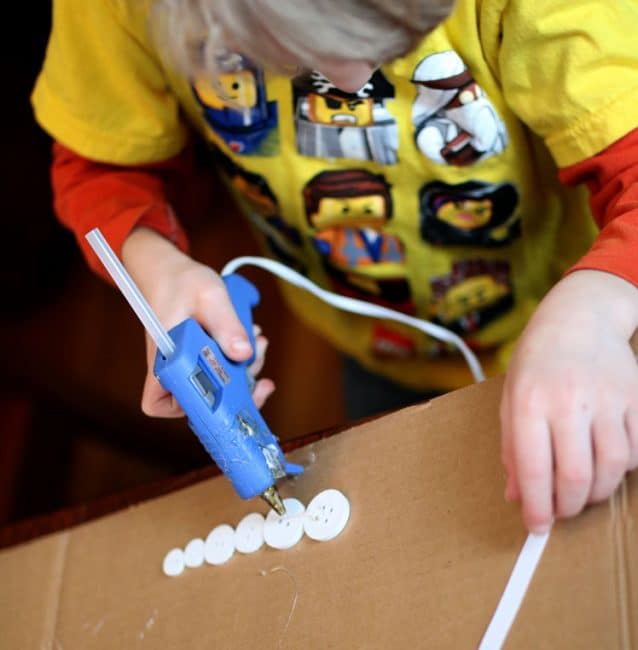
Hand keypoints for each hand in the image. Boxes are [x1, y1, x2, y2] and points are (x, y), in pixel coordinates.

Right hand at [121, 228, 274, 416]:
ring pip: (216, 386)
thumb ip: (226, 325)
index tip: (223, 396)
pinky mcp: (200, 355)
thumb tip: (244, 355)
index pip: (158, 403)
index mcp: (165, 357)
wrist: (169, 269)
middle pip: (198, 402)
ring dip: (244, 373)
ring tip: (259, 345)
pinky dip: (240, 359)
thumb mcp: (209, 296)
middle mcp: (173, 366)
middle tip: (260, 378)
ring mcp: (187, 363)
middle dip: (235, 394)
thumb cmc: (180, 281)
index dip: (188, 409)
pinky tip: (252, 339)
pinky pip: (221, 368)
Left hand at [500, 270, 637, 533]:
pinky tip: (605, 464)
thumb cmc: (536, 361)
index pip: (533, 469)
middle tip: (560, 511)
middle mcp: (568, 401)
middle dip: (567, 507)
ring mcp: (607, 399)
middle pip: (577, 476)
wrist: (578, 318)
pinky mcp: (635, 398)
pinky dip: (622, 468)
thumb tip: (517, 496)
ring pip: (612, 469)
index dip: (537, 507)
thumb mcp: (511, 398)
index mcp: (529, 402)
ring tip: (581, 492)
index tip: (536, 528)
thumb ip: (512, 448)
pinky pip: (636, 450)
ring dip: (596, 493)